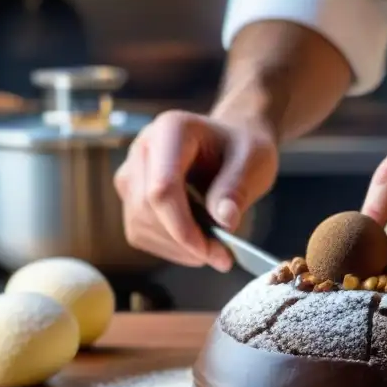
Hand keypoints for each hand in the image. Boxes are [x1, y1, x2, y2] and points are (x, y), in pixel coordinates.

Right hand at [114, 110, 277, 270]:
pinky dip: (169, 247)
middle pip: (146, 209)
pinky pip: (140, 233)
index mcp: (170, 130)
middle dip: (183, 242)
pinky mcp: (131, 196)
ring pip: (139, 225)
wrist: (229, 144)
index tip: (214, 250)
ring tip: (214, 248)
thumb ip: (238, 187)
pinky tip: (196, 242)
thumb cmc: (242, 148)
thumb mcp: (254, 160)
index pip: (162, 188)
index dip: (183, 226)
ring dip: (176, 248)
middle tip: (223, 256)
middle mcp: (142, 148)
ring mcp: (131, 173)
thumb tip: (224, 221)